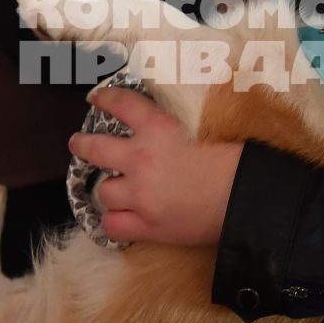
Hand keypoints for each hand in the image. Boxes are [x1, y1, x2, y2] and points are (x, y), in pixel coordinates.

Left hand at [67, 86, 243, 246]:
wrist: (245, 201)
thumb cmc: (234, 163)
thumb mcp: (207, 132)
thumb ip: (180, 131)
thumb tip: (171, 130)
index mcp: (159, 128)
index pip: (122, 104)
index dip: (105, 98)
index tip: (96, 97)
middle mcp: (141, 158)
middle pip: (95, 149)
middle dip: (83, 145)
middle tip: (78, 143)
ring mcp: (140, 194)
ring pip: (103, 191)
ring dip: (108, 189)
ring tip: (113, 189)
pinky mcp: (146, 225)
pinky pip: (113, 225)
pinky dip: (114, 221)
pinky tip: (120, 218)